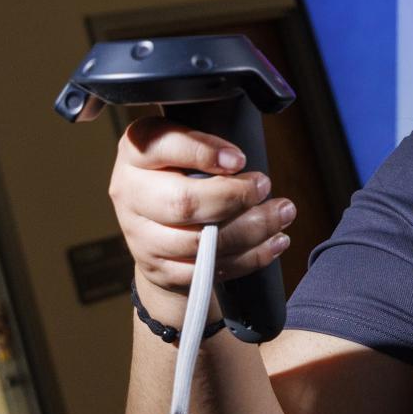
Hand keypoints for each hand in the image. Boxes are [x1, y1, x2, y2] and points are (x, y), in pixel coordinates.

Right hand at [108, 115, 295, 299]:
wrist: (156, 227)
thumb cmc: (182, 173)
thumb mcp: (188, 145)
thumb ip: (207, 144)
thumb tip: (239, 161)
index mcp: (136, 153)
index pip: (160, 146)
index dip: (203, 152)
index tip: (240, 159)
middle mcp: (130, 194)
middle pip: (182, 202)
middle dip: (235, 197)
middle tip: (265, 186)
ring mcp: (140, 236)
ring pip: (198, 242)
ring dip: (251, 230)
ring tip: (282, 214)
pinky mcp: (159, 268)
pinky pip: (207, 270)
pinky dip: (249, 257)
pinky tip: (273, 242)